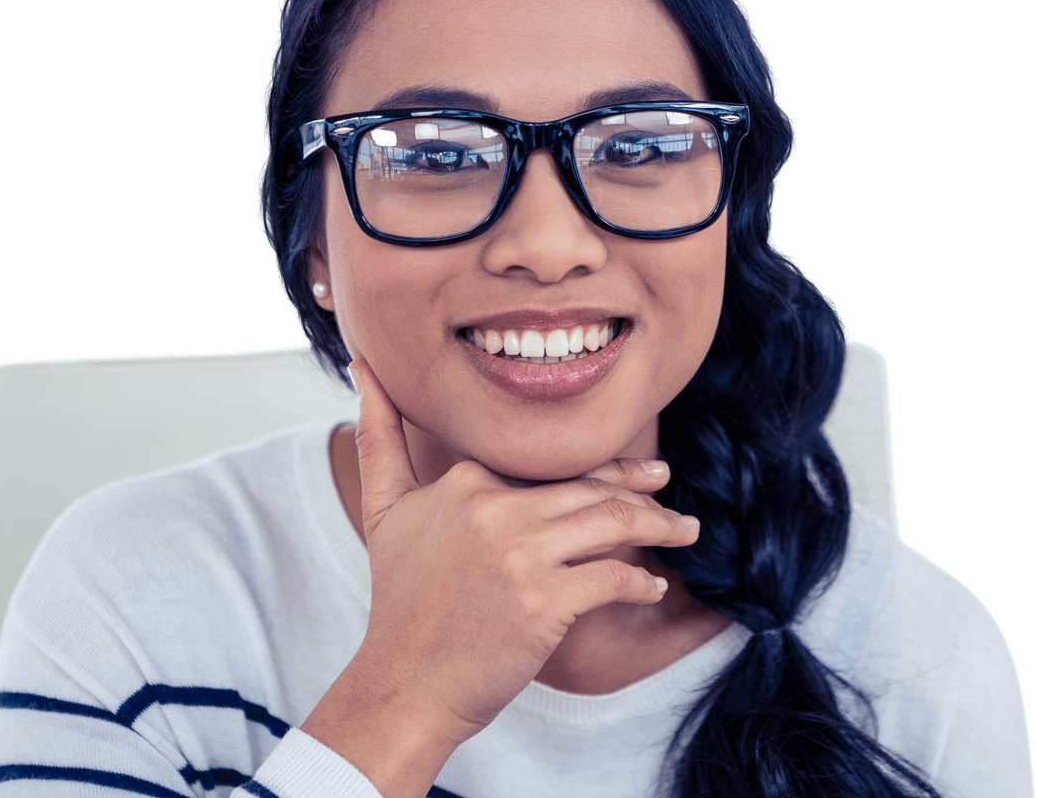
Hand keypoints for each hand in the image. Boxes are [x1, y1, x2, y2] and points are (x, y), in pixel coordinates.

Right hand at [348, 357, 699, 739]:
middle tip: (668, 487)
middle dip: (640, 489)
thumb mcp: (383, 507)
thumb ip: (378, 434)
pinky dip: (640, 582)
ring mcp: (520, 555)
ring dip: (658, 528)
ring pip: (611, 524)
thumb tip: (363, 366)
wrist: (402, 682)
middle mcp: (495, 508)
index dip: (597, 468)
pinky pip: (612, 578)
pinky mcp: (544, 603)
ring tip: (684, 532)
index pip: (551, 463)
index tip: (631, 474)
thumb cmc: (399, 597)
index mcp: (468, 480)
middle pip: (589, 489)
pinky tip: (652, 587)